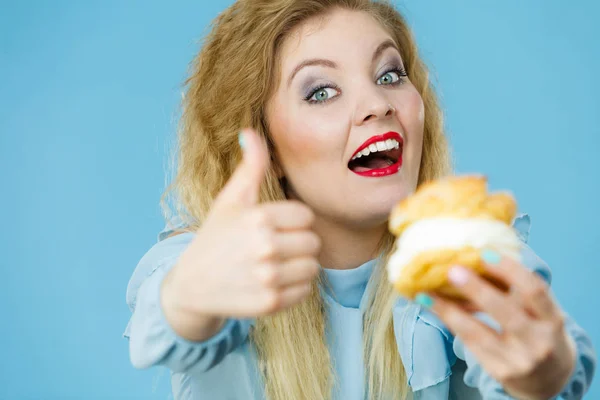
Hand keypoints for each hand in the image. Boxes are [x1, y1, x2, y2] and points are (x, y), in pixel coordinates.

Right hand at [163, 128, 320, 321]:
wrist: (192, 285)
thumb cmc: (215, 237)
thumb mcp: (230, 200)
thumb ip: (250, 167)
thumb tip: (250, 132)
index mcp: (258, 217)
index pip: (305, 216)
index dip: (291, 221)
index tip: (272, 227)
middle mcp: (264, 247)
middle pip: (313, 242)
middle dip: (297, 243)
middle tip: (273, 247)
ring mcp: (268, 277)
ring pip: (312, 267)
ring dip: (298, 266)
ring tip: (273, 264)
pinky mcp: (270, 303)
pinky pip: (305, 291)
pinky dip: (293, 288)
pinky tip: (271, 282)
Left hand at [419, 250, 576, 399]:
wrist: (550, 380)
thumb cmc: (539, 333)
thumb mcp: (540, 313)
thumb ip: (517, 290)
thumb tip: (476, 255)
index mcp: (552, 320)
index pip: (534, 291)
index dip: (510, 270)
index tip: (484, 253)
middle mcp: (538, 343)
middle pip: (505, 313)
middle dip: (477, 290)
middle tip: (452, 270)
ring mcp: (517, 361)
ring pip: (477, 332)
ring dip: (448, 309)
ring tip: (425, 291)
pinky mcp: (497, 371)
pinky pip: (467, 342)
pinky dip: (447, 321)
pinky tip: (430, 305)